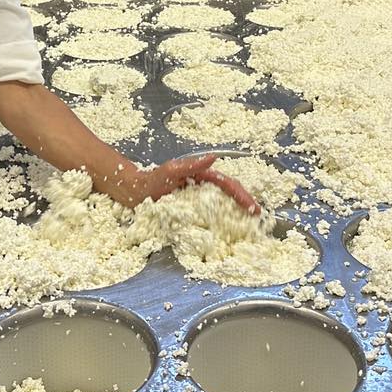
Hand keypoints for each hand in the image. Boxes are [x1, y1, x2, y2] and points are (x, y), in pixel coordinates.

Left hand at [120, 154, 259, 214]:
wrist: (134, 193)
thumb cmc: (151, 180)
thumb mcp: (171, 170)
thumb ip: (192, 164)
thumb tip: (214, 157)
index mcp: (202, 176)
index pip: (228, 185)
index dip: (242, 196)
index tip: (253, 208)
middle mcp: (203, 188)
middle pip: (229, 196)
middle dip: (245, 206)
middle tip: (257, 220)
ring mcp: (197, 201)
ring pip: (222, 207)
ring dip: (236, 216)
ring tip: (248, 228)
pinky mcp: (190, 213)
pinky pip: (209, 219)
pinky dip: (221, 225)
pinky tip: (227, 235)